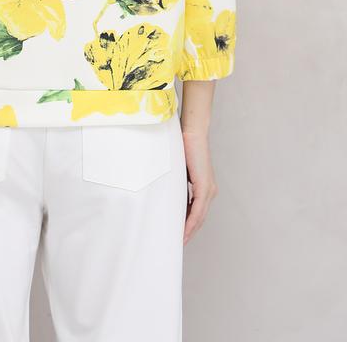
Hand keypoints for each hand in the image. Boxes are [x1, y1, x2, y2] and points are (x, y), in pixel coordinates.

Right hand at [181, 129, 218, 244]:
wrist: (193, 133)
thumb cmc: (184, 148)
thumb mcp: (180, 171)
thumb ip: (178, 183)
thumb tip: (168, 193)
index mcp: (205, 187)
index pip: (198, 212)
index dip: (190, 224)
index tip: (180, 235)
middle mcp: (210, 191)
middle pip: (200, 218)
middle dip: (190, 232)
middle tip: (178, 244)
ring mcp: (209, 190)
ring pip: (200, 217)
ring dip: (190, 230)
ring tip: (180, 241)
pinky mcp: (205, 187)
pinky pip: (198, 210)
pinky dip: (191, 222)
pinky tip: (184, 231)